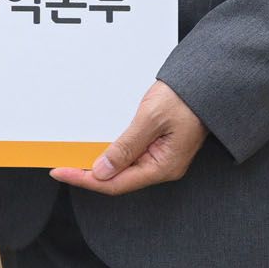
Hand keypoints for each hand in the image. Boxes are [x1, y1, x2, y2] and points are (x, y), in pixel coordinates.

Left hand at [52, 80, 205, 195]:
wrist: (206, 84)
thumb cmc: (185, 99)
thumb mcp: (150, 119)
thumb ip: (126, 147)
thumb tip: (102, 171)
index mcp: (163, 167)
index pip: (116, 183)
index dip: (86, 180)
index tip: (62, 172)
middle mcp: (162, 167)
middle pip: (118, 179)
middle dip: (89, 174)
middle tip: (62, 166)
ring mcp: (161, 157)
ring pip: (123, 168)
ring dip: (99, 164)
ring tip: (74, 158)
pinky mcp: (159, 146)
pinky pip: (130, 155)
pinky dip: (111, 152)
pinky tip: (97, 147)